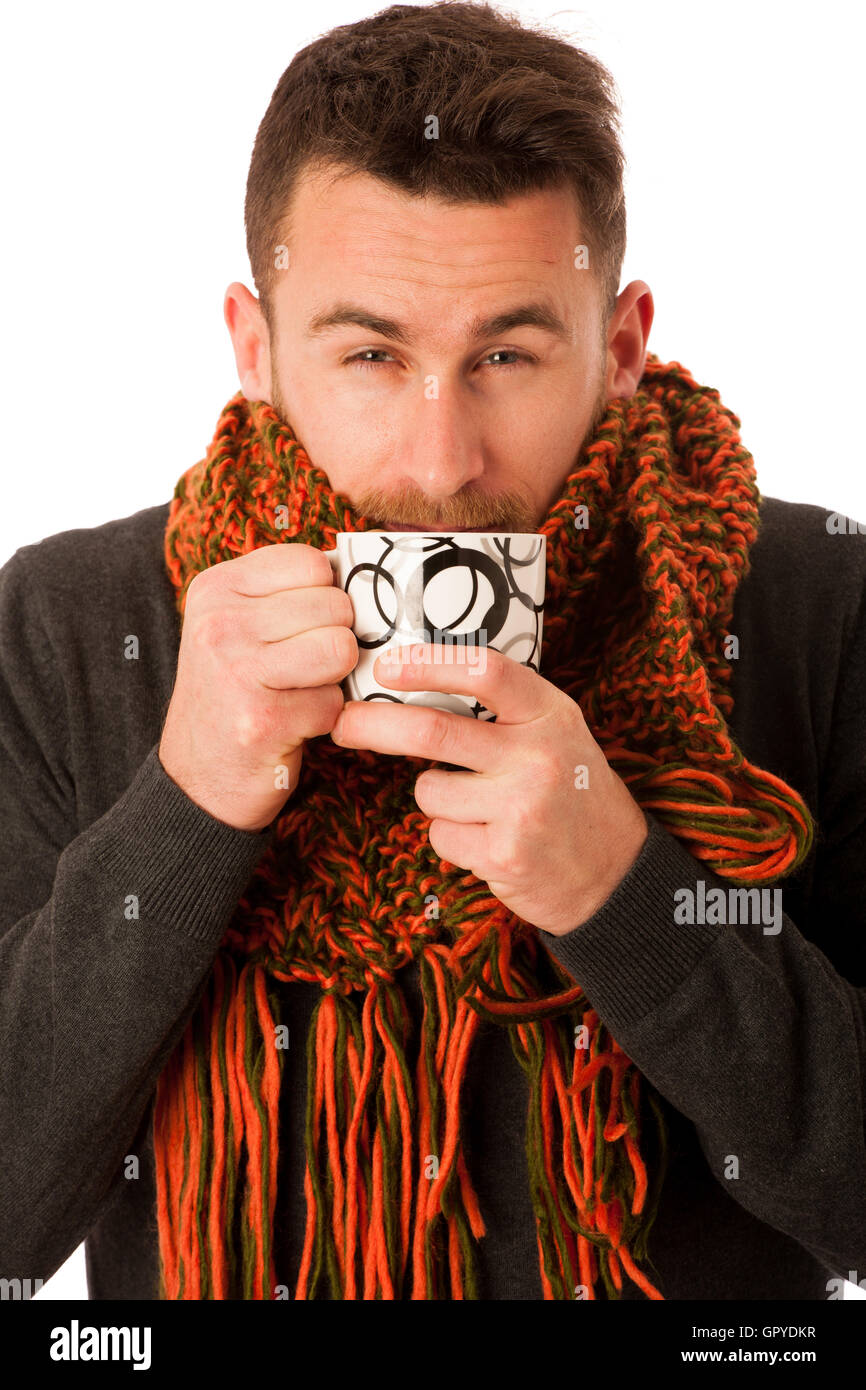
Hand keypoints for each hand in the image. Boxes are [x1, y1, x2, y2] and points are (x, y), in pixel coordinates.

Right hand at [159, 544, 356, 830]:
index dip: (325, 597)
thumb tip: (362, 575)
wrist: (197, 779)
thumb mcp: (239, 627)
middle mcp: (220, 623)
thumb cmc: (235, 694)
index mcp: (216, 588)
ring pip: (341, 649)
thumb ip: (287, 595)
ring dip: (334, 679)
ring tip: (299, 693)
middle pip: (335, 606)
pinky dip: (324, 719)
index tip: (301, 628)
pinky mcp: (262, 719)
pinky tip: (291, 726)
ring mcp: (237, 670)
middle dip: (334, 641)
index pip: (311, 562)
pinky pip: (334, 703)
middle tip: (298, 670)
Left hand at [329, 642, 648, 934]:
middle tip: (343, 722)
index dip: (428, 663)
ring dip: (435, 796)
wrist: (615, 872)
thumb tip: (414, 684)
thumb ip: (504, 709)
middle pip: (433, 730)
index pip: (485, 671)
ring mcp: (521, 807)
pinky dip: (451, 836)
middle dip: (374, 724)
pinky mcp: (504, 854)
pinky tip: (489, 840)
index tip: (386, 665)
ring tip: (480, 808)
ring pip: (429, 790)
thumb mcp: (556, 733)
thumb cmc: (571, 794)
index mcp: (551, 714)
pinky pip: (440, 834)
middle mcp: (538, 756)